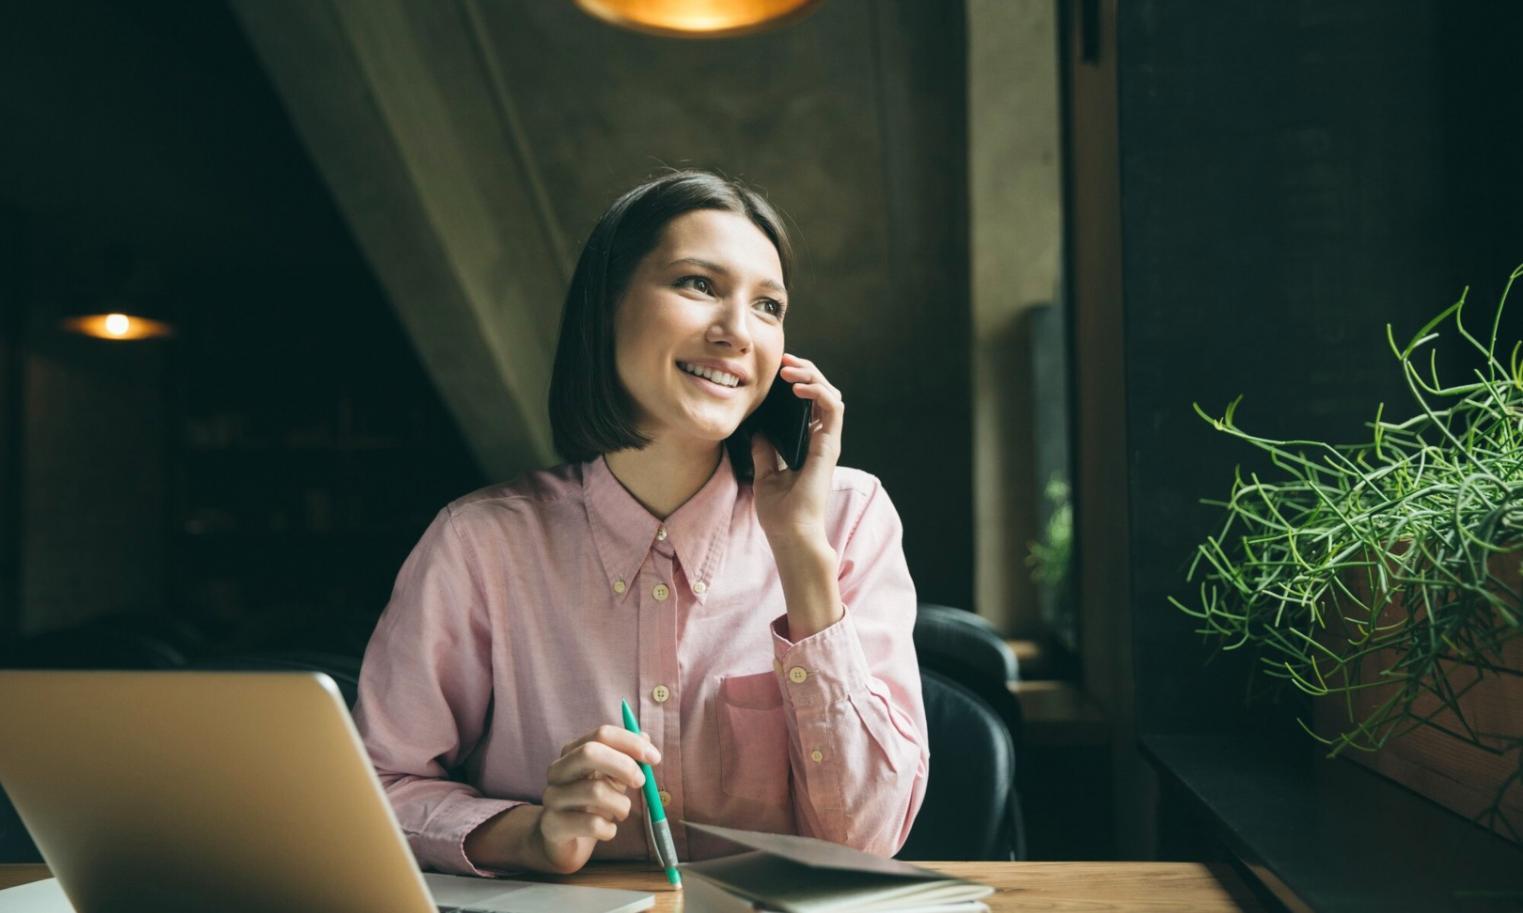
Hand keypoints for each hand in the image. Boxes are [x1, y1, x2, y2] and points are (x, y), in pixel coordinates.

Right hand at [535, 725, 658, 872]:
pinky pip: (592, 824)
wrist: (563, 842)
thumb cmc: (591, 805)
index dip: (631, 742)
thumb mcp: (611, 778)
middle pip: (589, 753)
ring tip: (622, 812)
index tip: (655, 758)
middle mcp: (558, 771)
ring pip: (595, 791)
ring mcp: (552, 797)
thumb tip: (645, 738)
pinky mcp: (552, 825)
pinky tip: (608, 830)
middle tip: (642, 782)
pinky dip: (609, 829)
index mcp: (572, 752)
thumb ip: (627, 758)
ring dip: (621, 804)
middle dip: (623, 765)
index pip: (602, 735)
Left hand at [751, 352, 843, 550]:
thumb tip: (757, 431)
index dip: (798, 382)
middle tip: (784, 361)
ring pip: (831, 395)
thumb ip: (764, 451)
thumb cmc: (780, 513)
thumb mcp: (764, 474)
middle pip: (822, 394)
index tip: (777, 371)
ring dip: (812, 376)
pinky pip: (833, 409)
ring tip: (790, 370)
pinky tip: (799, 387)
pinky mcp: (829, 447)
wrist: (790, 535)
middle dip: (805, 371)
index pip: (809, 404)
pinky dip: (819, 392)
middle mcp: (821, 441)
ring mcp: (827, 443)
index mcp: (808, 445)